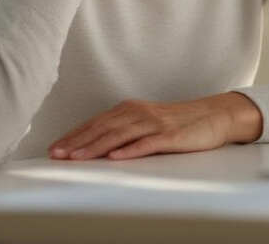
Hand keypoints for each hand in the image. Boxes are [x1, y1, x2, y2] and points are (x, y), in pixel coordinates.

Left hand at [48, 92, 263, 160]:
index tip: (55, 149)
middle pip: (102, 128)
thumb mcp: (146, 122)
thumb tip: (94, 146)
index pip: (96, 123)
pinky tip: (116, 158)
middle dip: (77, 142)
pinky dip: (130, 150)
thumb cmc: (178, 122)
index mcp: (130, 109)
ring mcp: (154, 123)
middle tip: (57, 155)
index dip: (74, 136)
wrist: (213, 116)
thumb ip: (124, 131)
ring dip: (96, 147)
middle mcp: (138, 113)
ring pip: (119, 135)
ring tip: (77, 158)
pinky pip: (147, 143)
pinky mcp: (170, 135)